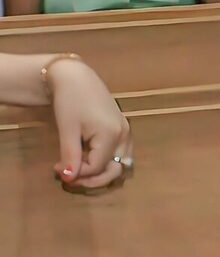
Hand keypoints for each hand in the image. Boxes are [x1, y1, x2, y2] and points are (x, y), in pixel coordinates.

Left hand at [46, 58, 131, 189]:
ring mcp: (126, 132)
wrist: (76, 77)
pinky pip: (121, 154)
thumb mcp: (67, 129)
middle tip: (70, 178)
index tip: (56, 168)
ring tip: (80, 169)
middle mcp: (124, 135)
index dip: (77, 173)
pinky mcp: (123, 129)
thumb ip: (71, 155)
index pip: (97, 167)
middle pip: (115, 170)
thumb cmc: (70, 100)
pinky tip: (89, 158)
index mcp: (111, 134)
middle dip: (92, 179)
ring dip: (102, 172)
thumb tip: (69, 178)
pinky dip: (108, 162)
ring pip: (121, 164)